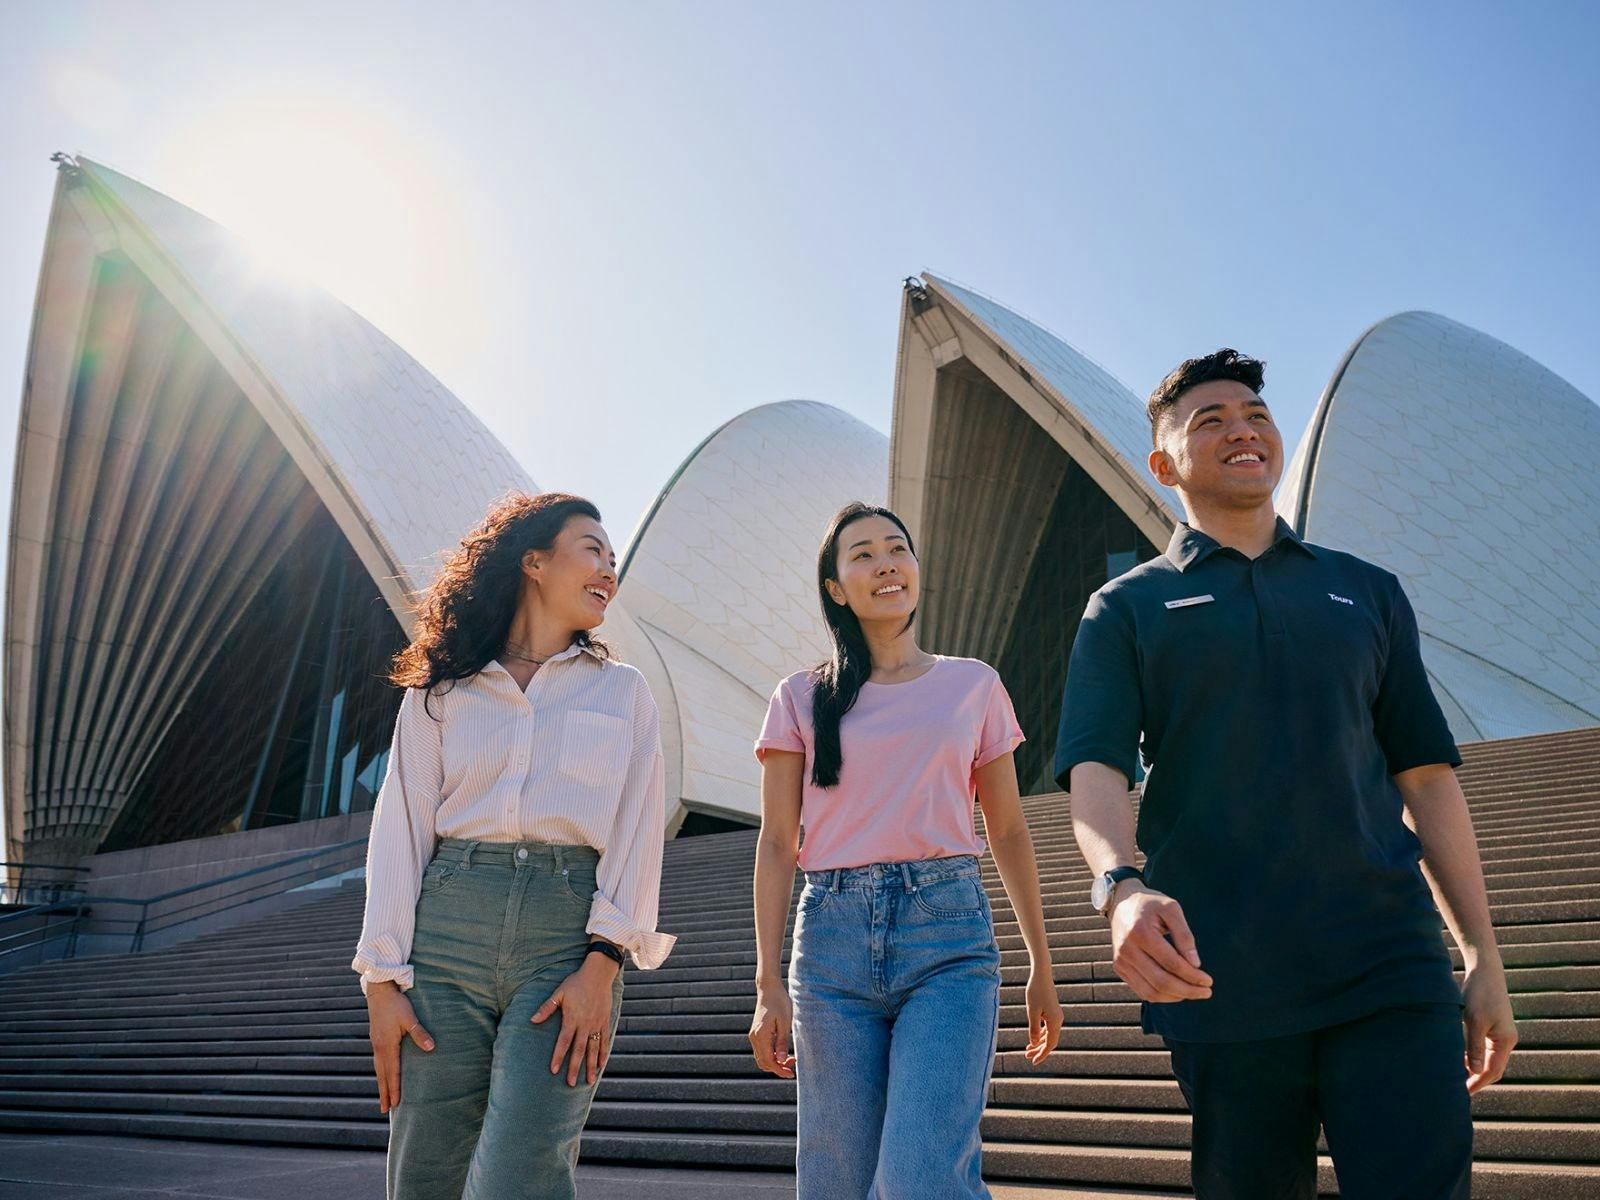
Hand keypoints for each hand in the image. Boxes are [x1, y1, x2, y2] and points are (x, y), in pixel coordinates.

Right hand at [366, 980, 434, 1113]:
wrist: (379, 991)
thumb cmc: (396, 1004)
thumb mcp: (409, 1018)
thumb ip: (420, 1033)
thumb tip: (431, 1047)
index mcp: (387, 1046)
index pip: (393, 1072)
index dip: (395, 1088)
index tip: (396, 1104)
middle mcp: (379, 1048)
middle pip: (382, 1075)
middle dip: (385, 1092)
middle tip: (385, 1110)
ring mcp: (376, 1044)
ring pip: (378, 1069)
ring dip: (381, 1084)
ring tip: (383, 1097)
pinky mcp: (376, 1039)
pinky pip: (378, 1061)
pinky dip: (380, 1073)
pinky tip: (382, 1075)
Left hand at [532, 952, 618, 1086]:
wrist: (598, 974)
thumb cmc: (576, 982)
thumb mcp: (559, 993)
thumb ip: (547, 1008)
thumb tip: (532, 1020)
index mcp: (572, 1018)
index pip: (564, 1042)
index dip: (558, 1056)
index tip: (554, 1070)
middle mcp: (585, 1024)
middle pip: (579, 1050)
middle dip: (575, 1067)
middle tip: (571, 1084)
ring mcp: (596, 1024)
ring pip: (593, 1049)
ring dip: (591, 1066)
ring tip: (589, 1081)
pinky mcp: (605, 1021)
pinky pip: (604, 1040)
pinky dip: (603, 1053)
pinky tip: (601, 1065)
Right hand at [748, 981, 795, 1077]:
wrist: (769, 988)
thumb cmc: (779, 1002)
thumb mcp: (785, 1022)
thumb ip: (782, 1042)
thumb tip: (781, 1060)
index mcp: (761, 1035)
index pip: (768, 1061)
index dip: (779, 1070)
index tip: (791, 1074)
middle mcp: (754, 1037)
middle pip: (764, 1063)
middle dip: (778, 1068)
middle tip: (793, 1064)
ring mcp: (754, 1035)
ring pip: (762, 1058)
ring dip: (775, 1062)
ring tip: (790, 1058)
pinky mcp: (756, 1033)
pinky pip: (762, 1050)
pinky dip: (772, 1055)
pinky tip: (783, 1051)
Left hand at [1023, 966, 1064, 1063]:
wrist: (1041, 974)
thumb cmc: (1035, 991)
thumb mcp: (1032, 1011)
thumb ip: (1033, 1028)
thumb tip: (1034, 1043)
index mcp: (1055, 1021)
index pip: (1050, 1044)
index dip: (1042, 1054)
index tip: (1034, 1062)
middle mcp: (1058, 1020)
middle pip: (1050, 1041)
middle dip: (1039, 1050)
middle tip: (1027, 1056)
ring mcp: (1056, 1016)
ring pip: (1049, 1035)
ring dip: (1039, 1043)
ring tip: (1027, 1049)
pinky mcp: (1052, 1012)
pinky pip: (1048, 1028)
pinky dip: (1041, 1034)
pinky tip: (1033, 1038)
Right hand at [1109, 885, 1213, 1002]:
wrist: (1121, 903)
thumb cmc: (1150, 904)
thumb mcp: (1171, 909)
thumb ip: (1184, 935)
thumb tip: (1196, 964)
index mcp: (1140, 932)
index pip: (1171, 963)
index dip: (1192, 975)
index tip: (1209, 980)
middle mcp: (1127, 950)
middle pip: (1161, 982)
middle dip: (1188, 990)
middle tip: (1206, 991)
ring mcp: (1121, 961)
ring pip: (1151, 992)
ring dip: (1176, 997)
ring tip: (1193, 992)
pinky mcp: (1119, 968)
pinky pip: (1142, 991)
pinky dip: (1162, 997)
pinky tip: (1177, 991)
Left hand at [1462, 958, 1516, 1093]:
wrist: (1485, 970)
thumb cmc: (1480, 993)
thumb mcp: (1475, 1020)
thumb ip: (1474, 1046)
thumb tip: (1473, 1072)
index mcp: (1505, 1041)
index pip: (1492, 1071)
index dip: (1477, 1083)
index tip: (1462, 1094)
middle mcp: (1505, 1040)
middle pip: (1491, 1068)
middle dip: (1476, 1079)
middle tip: (1457, 1090)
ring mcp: (1499, 1033)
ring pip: (1486, 1058)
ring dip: (1472, 1068)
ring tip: (1454, 1077)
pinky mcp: (1491, 1026)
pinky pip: (1482, 1048)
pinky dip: (1471, 1055)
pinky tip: (1456, 1058)